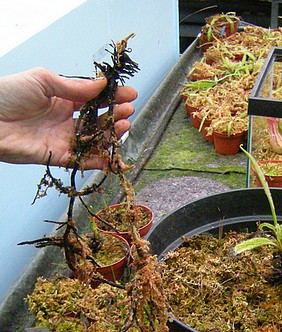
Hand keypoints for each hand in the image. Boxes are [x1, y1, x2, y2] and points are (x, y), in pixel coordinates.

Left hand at [0, 67, 136, 168]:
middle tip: (129, 111)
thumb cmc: (7, 94)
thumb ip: (74, 87)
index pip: (93, 99)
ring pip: (93, 140)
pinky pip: (81, 160)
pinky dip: (98, 161)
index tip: (129, 94)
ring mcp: (61, 138)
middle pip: (96, 121)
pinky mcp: (56, 156)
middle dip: (115, 115)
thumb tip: (102, 85)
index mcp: (61, 99)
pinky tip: (112, 155)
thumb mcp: (43, 80)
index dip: (111, 97)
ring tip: (124, 126)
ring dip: (110, 135)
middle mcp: (64, 120)